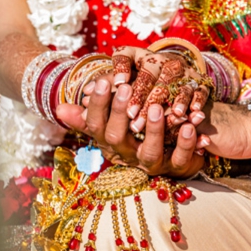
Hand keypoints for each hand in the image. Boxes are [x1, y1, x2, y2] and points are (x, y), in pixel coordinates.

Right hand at [57, 79, 208, 177]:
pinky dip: (185, 143)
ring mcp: (150, 163)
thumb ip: (90, 113)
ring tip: (157, 107)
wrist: (170, 157)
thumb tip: (59, 109)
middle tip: (127, 87)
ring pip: (149, 153)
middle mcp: (126, 154)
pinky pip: (179, 159)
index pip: (95, 125)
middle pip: (117, 138)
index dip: (99, 106)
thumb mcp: (111, 122)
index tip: (105, 83)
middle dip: (120, 113)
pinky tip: (190, 126)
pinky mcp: (175, 168)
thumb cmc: (135, 133)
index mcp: (109, 141)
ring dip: (154, 130)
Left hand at [93, 46, 209, 132]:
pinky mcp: (198, 81)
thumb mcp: (120, 97)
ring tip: (156, 117)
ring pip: (171, 82)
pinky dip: (192, 101)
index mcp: (135, 57)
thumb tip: (70, 106)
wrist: (180, 92)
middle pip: (148, 72)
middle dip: (140, 95)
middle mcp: (156, 59)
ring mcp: (179, 69)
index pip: (123, 54)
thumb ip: (98, 101)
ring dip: (164, 100)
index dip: (120, 67)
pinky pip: (196, 89)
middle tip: (131, 117)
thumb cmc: (141, 96)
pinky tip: (187, 115)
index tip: (117, 84)